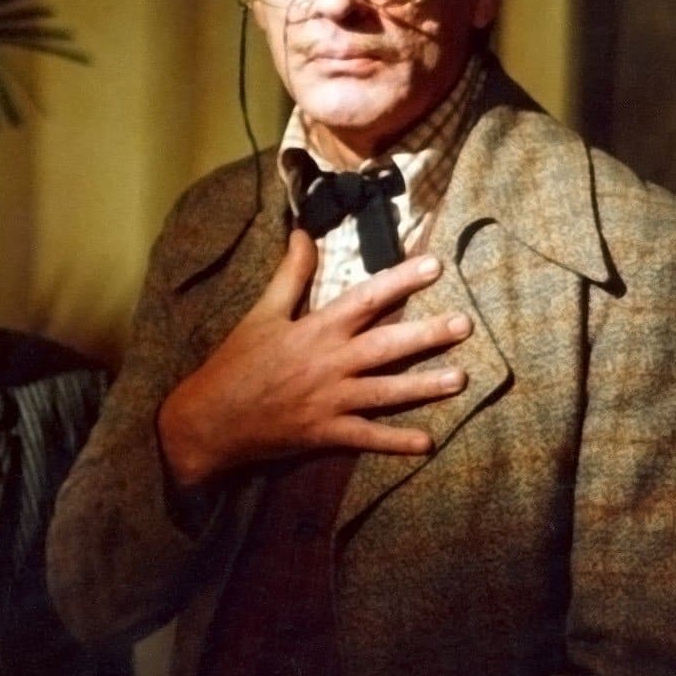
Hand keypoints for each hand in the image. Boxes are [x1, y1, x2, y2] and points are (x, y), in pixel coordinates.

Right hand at [157, 230, 472, 487]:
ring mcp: (329, 400)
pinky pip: (367, 438)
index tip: (435, 265)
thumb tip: (303, 233)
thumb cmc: (235, 363)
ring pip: (386, 392)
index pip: (366, 298)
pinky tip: (427, 443)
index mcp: (314, 330)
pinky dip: (396, 442)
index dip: (401, 280)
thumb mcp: (260, 314)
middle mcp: (328, 364)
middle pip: (387, 346)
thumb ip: (289, 275)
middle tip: (466, 323)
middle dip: (428, 334)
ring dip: (424, 386)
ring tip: (461, 378)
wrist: (209, 418)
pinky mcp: (325, 433)